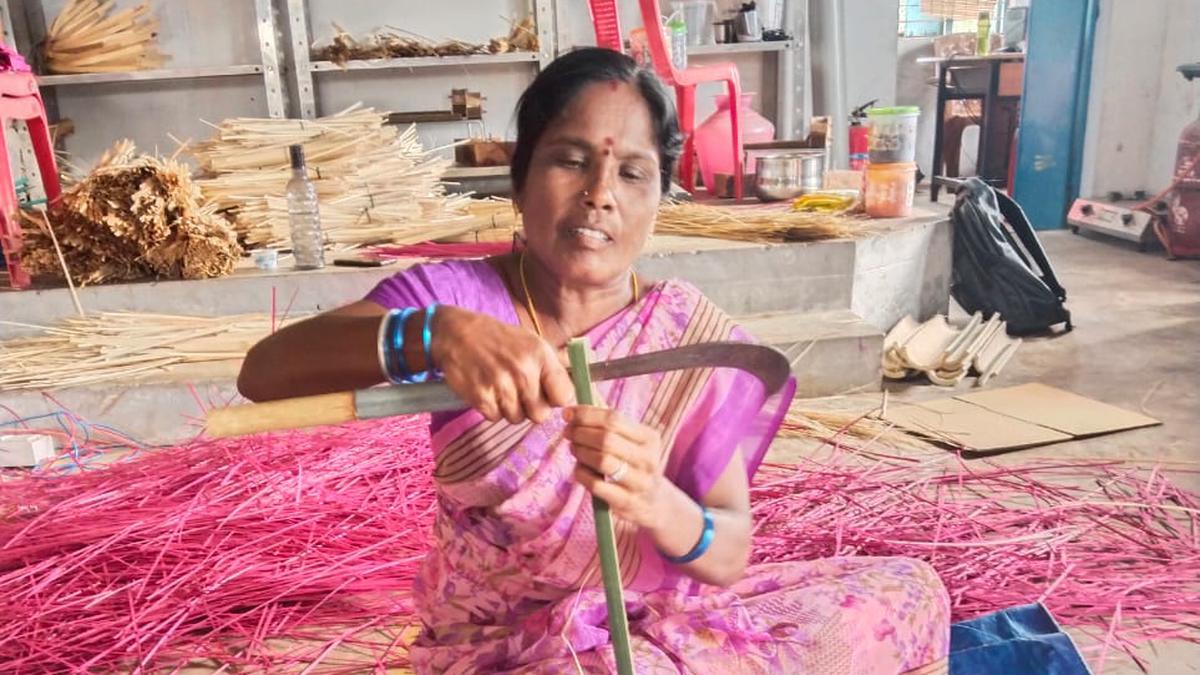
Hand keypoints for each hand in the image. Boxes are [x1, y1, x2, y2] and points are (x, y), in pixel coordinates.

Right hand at [430, 306, 574, 423]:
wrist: (457, 333)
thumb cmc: (498, 338)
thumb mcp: (531, 340)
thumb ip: (556, 361)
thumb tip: (583, 374)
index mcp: (540, 356)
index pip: (564, 396)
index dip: (555, 399)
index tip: (548, 395)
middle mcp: (523, 371)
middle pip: (540, 415)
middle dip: (532, 409)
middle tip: (521, 395)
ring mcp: (501, 385)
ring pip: (516, 419)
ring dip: (510, 409)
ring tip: (502, 389)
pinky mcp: (481, 397)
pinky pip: (495, 417)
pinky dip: (492, 409)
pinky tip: (488, 391)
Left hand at [565, 406, 670, 531]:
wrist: (654, 502)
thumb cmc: (634, 465)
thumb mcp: (632, 443)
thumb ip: (609, 426)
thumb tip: (574, 411)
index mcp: (649, 438)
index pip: (614, 419)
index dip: (586, 414)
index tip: (568, 413)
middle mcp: (648, 459)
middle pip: (606, 439)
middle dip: (580, 433)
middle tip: (568, 432)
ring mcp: (639, 482)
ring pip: (602, 460)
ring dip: (581, 452)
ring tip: (574, 449)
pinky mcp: (627, 502)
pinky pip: (597, 484)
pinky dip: (582, 474)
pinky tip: (579, 469)